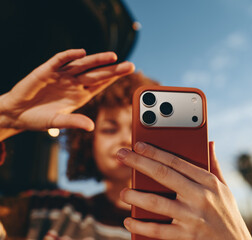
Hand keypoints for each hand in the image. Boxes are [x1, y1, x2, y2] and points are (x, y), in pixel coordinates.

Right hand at [0, 49, 133, 133]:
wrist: (16, 114)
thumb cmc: (38, 118)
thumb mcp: (58, 122)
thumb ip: (74, 122)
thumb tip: (91, 127)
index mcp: (80, 95)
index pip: (101, 85)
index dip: (114, 79)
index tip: (128, 74)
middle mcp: (74, 83)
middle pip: (97, 74)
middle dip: (113, 70)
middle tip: (130, 66)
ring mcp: (62, 76)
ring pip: (82, 65)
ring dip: (97, 60)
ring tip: (112, 56)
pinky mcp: (47, 70)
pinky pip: (60, 60)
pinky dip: (70, 56)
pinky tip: (82, 53)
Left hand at [117, 142, 251, 239]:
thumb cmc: (227, 214)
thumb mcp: (224, 188)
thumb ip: (214, 164)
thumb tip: (209, 142)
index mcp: (208, 181)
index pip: (176, 161)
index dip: (155, 151)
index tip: (138, 144)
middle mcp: (200, 196)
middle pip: (162, 175)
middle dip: (138, 162)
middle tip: (121, 155)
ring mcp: (192, 217)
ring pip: (156, 202)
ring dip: (134, 196)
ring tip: (122, 193)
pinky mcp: (186, 236)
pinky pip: (158, 230)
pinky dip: (140, 225)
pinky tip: (129, 220)